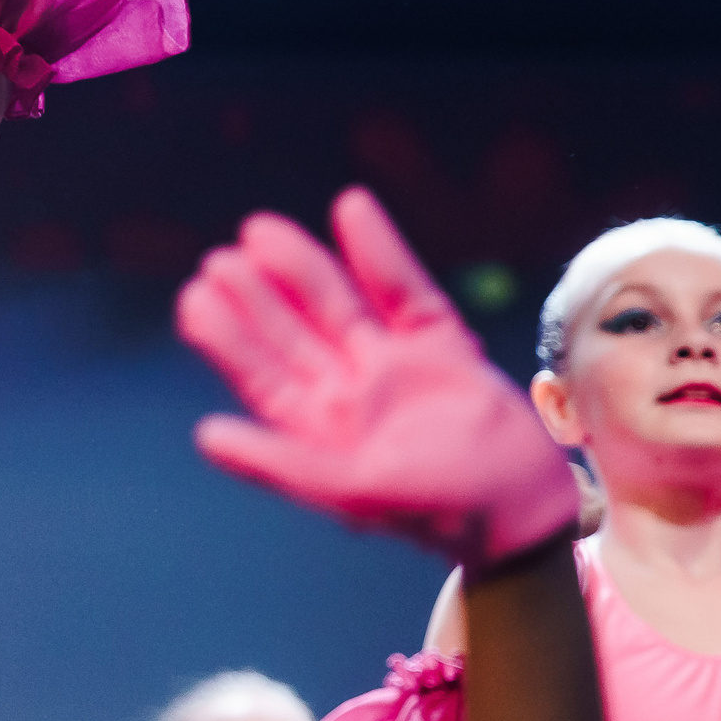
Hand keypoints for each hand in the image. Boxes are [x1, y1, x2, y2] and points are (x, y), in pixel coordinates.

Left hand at [177, 187, 577, 565]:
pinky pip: (404, 289)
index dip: (228, 337)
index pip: (263, 373)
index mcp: (321, 429)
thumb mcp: (348, 490)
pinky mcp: (441, 344)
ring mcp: (394, 364)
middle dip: (257, 296)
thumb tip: (204, 436)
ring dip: (302, 267)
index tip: (195, 298)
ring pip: (338, 304)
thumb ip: (277, 461)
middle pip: (293, 331)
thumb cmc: (434, 510)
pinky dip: (380, 251)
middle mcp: (350, 391)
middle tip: (219, 259)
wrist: (525, 508)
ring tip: (260, 231)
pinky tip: (351, 210)